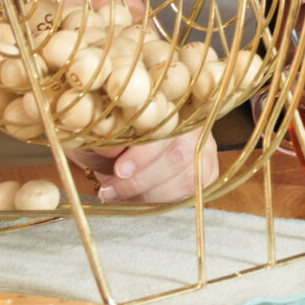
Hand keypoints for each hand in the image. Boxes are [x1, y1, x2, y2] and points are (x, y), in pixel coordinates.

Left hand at [77, 128, 216, 203]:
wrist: (118, 152)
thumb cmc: (107, 141)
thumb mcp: (95, 138)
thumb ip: (101, 142)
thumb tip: (110, 150)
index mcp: (167, 104)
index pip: (164, 128)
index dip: (144, 152)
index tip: (118, 170)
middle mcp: (194, 123)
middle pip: (180, 155)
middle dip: (142, 179)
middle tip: (111, 190)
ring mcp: (205, 146)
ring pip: (187, 176)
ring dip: (150, 193)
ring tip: (120, 195)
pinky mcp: (209, 170)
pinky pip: (193, 190)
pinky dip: (164, 200)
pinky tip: (142, 198)